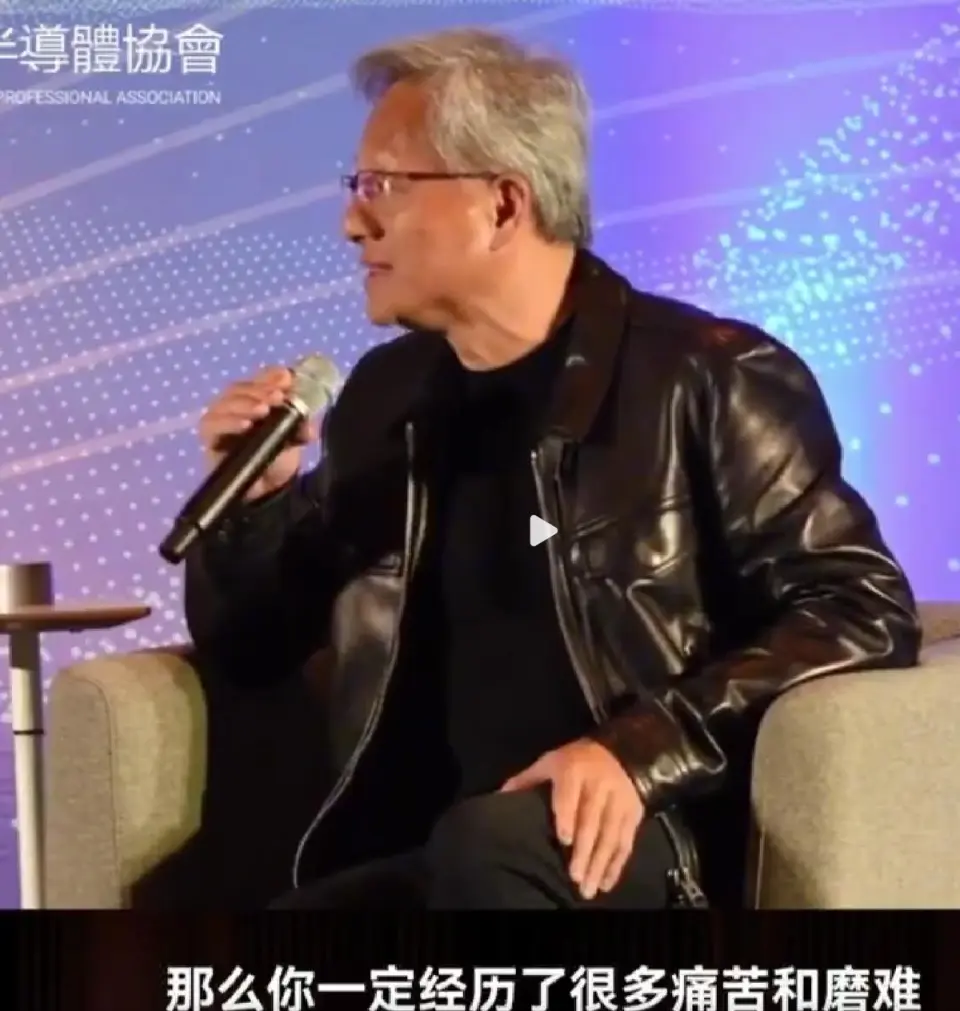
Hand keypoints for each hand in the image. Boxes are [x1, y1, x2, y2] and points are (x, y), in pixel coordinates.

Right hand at [199, 366, 318, 500]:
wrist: (266, 490)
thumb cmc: (277, 458)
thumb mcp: (294, 440)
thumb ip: (301, 429)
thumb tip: (309, 426)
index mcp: (256, 399)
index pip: (258, 379)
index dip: (270, 376)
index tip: (286, 378)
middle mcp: (235, 406)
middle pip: (239, 388)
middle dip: (259, 389)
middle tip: (277, 397)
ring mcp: (220, 421)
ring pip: (224, 403)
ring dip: (244, 403)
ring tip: (263, 410)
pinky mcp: (210, 439)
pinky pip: (211, 425)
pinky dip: (227, 422)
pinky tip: (244, 425)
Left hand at [501, 739, 643, 899]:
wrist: (621, 752)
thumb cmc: (576, 761)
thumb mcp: (550, 761)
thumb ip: (527, 779)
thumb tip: (499, 797)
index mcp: (574, 771)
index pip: (571, 795)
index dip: (568, 816)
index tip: (565, 840)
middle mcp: (599, 786)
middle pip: (592, 821)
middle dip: (585, 851)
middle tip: (576, 878)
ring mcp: (619, 800)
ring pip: (610, 835)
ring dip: (601, 863)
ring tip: (590, 889)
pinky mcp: (633, 813)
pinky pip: (626, 841)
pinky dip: (617, 864)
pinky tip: (607, 883)